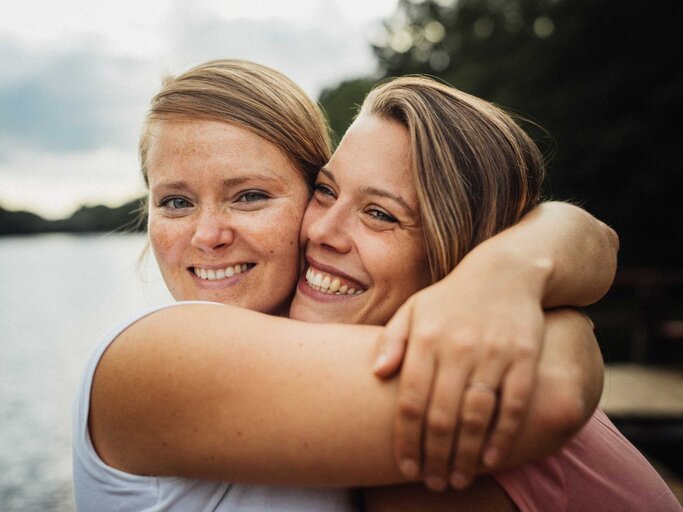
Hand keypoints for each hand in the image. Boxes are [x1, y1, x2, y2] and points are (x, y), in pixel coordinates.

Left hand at [373, 252, 545, 490]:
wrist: (507, 272)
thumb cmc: (452, 298)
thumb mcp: (415, 308)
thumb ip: (392, 340)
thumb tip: (378, 374)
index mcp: (426, 339)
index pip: (410, 400)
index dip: (406, 438)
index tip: (406, 466)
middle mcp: (457, 348)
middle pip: (441, 415)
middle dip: (434, 456)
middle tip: (432, 482)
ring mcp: (493, 353)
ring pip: (475, 416)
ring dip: (464, 455)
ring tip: (455, 479)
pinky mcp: (524, 357)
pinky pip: (513, 405)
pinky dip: (502, 436)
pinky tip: (490, 460)